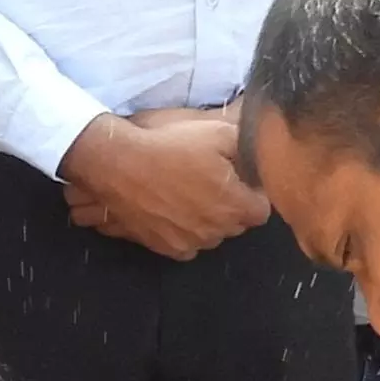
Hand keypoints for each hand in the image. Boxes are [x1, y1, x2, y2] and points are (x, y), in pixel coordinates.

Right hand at [58, 109, 268, 259]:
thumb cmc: (169, 146)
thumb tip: (257, 157)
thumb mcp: (217, 132)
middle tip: (212, 182)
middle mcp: (216, 231)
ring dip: (208, 220)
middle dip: (231, 206)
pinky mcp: (166, 248)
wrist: (118, 165)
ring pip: (211, 235)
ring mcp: (190, 242)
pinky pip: (187, 244)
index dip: (253, 193)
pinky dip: (185, 231)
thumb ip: (246, 148)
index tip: (240, 179)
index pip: (261, 211)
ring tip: (188, 194)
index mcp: (234, 205)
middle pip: (237, 224)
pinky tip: (172, 210)